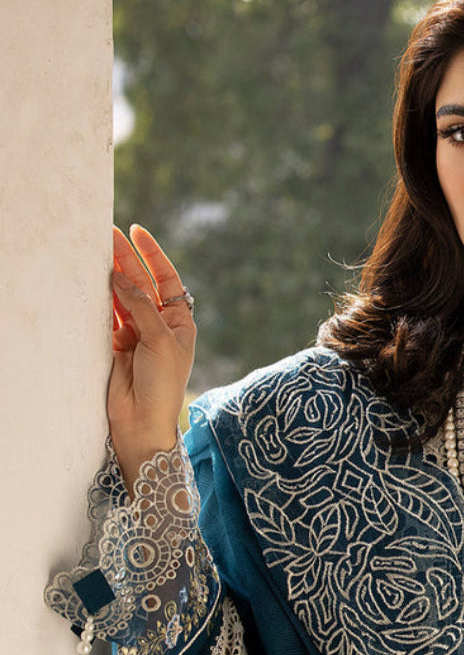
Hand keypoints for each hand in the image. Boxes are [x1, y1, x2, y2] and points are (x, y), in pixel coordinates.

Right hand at [108, 225, 196, 491]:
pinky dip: (100, 298)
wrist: (142, 422)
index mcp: (180, 322)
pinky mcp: (115, 343)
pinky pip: (107, 314)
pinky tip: (92, 279)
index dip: (153, 254)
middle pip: (142, 283)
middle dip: (126, 259)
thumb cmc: (162, 385)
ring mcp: (136, 333)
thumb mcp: (160, 341)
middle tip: (107, 234)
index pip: (167, 278)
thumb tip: (120, 276)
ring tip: (95, 250)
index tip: (138, 231)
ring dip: (111, 275)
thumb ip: (141, 307)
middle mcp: (159, 324)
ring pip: (122, 296)